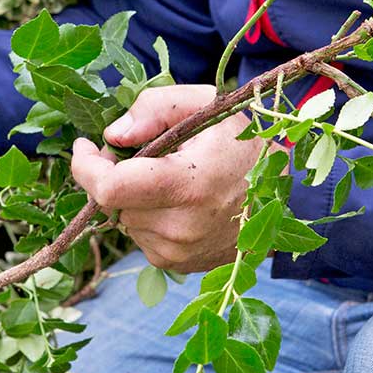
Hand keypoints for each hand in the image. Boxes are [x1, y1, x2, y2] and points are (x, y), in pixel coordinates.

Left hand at [70, 84, 278, 272]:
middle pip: (114, 202)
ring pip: (125, 220)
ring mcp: (179, 252)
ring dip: (132, 198)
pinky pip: (141, 237)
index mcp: (188, 184)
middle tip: (138, 154)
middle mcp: (181, 227)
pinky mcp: (180, 265)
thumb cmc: (246, 146)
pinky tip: (177, 203)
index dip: (86, 167)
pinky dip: (147, 217)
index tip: (86, 146)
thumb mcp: (209, 106)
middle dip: (113, 175)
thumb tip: (113, 136)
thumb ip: (156, 108)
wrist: (286, 201)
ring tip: (168, 178)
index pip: (110, 188)